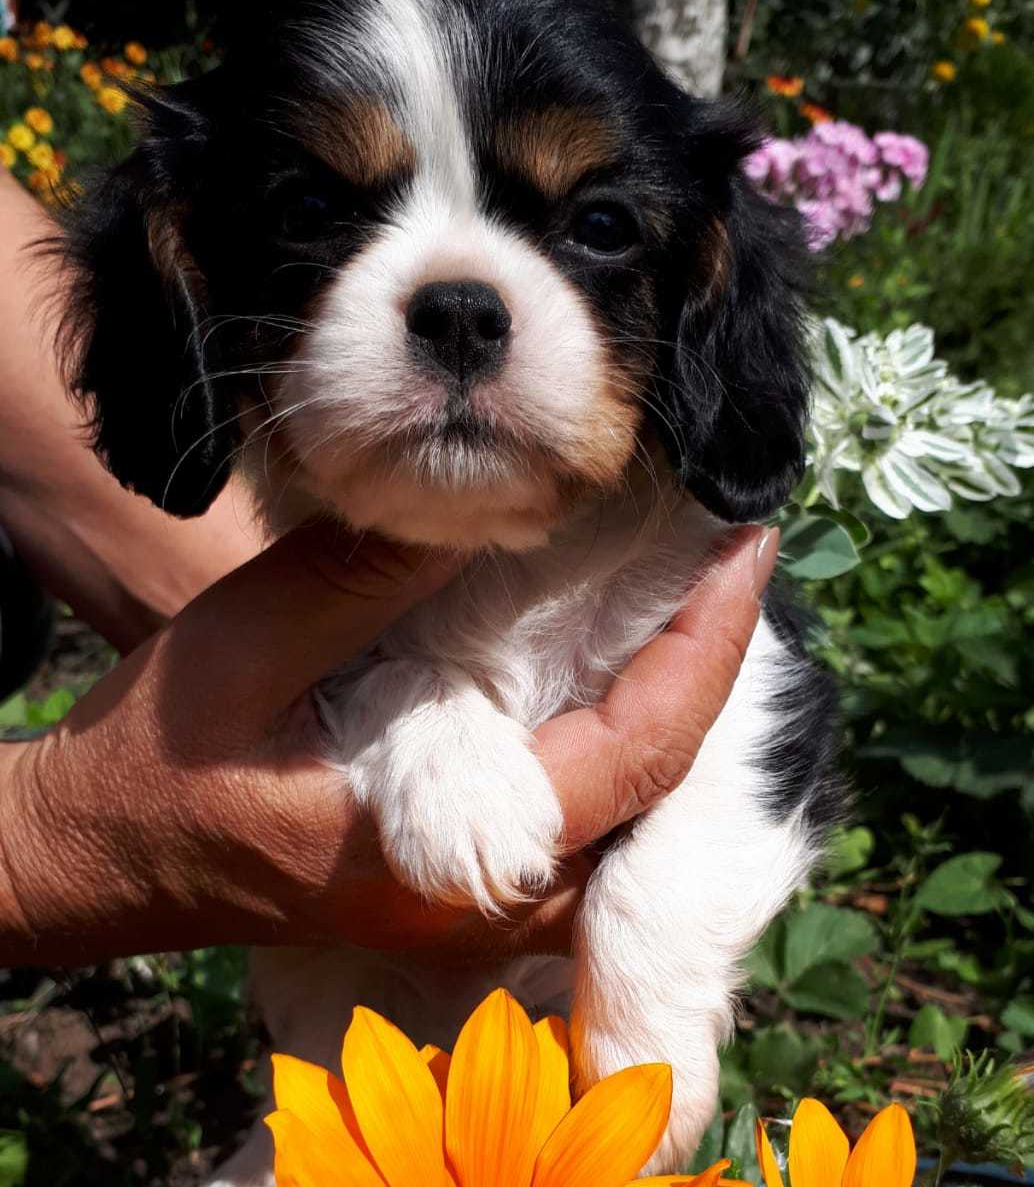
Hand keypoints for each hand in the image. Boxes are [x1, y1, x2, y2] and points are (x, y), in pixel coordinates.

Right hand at [0, 522, 777, 965]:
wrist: (98, 856)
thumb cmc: (157, 764)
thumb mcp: (248, 648)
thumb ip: (368, 580)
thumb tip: (479, 503)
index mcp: (455, 851)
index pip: (638, 751)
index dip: (706, 644)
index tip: (746, 543)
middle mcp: (488, 890)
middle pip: (655, 784)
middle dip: (708, 661)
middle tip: (731, 549)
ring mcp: (474, 891)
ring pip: (624, 804)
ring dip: (671, 692)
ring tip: (693, 588)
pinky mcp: (451, 869)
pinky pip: (574, 802)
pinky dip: (614, 719)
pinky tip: (613, 651)